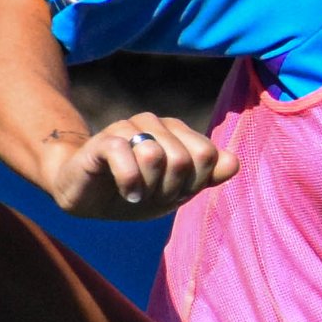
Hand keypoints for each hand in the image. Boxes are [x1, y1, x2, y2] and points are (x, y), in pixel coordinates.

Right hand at [42, 110, 233, 219]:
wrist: (87, 196)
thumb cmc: (135, 191)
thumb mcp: (175, 192)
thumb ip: (206, 177)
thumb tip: (234, 162)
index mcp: (177, 134)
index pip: (207, 155)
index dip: (193, 182)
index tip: (174, 192)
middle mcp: (155, 125)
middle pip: (183, 159)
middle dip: (169, 188)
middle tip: (150, 194)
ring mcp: (128, 129)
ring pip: (156, 156)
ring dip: (148, 187)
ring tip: (136, 192)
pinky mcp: (103, 140)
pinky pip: (126, 156)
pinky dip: (129, 183)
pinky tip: (127, 192)